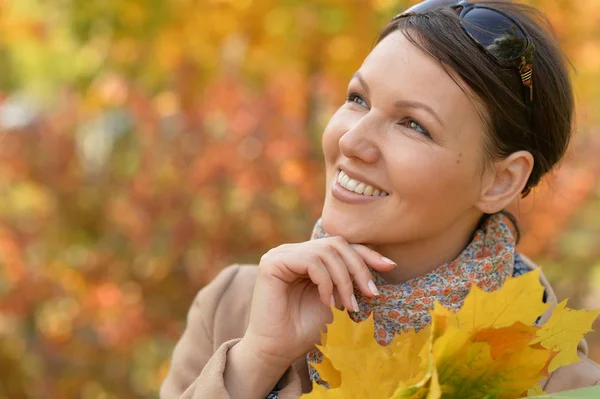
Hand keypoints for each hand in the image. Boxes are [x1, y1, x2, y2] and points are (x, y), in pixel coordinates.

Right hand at [240, 236, 396, 367]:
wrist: (278, 350)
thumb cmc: (305, 329)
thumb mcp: (337, 298)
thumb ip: (349, 277)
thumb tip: (383, 261)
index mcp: (306, 256)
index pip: (340, 245)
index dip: (366, 253)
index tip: (390, 266)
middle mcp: (292, 251)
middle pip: (337, 244)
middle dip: (359, 267)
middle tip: (372, 293)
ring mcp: (280, 254)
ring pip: (326, 251)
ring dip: (344, 280)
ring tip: (349, 306)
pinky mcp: (272, 262)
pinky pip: (311, 261)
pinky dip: (326, 282)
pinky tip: (327, 303)